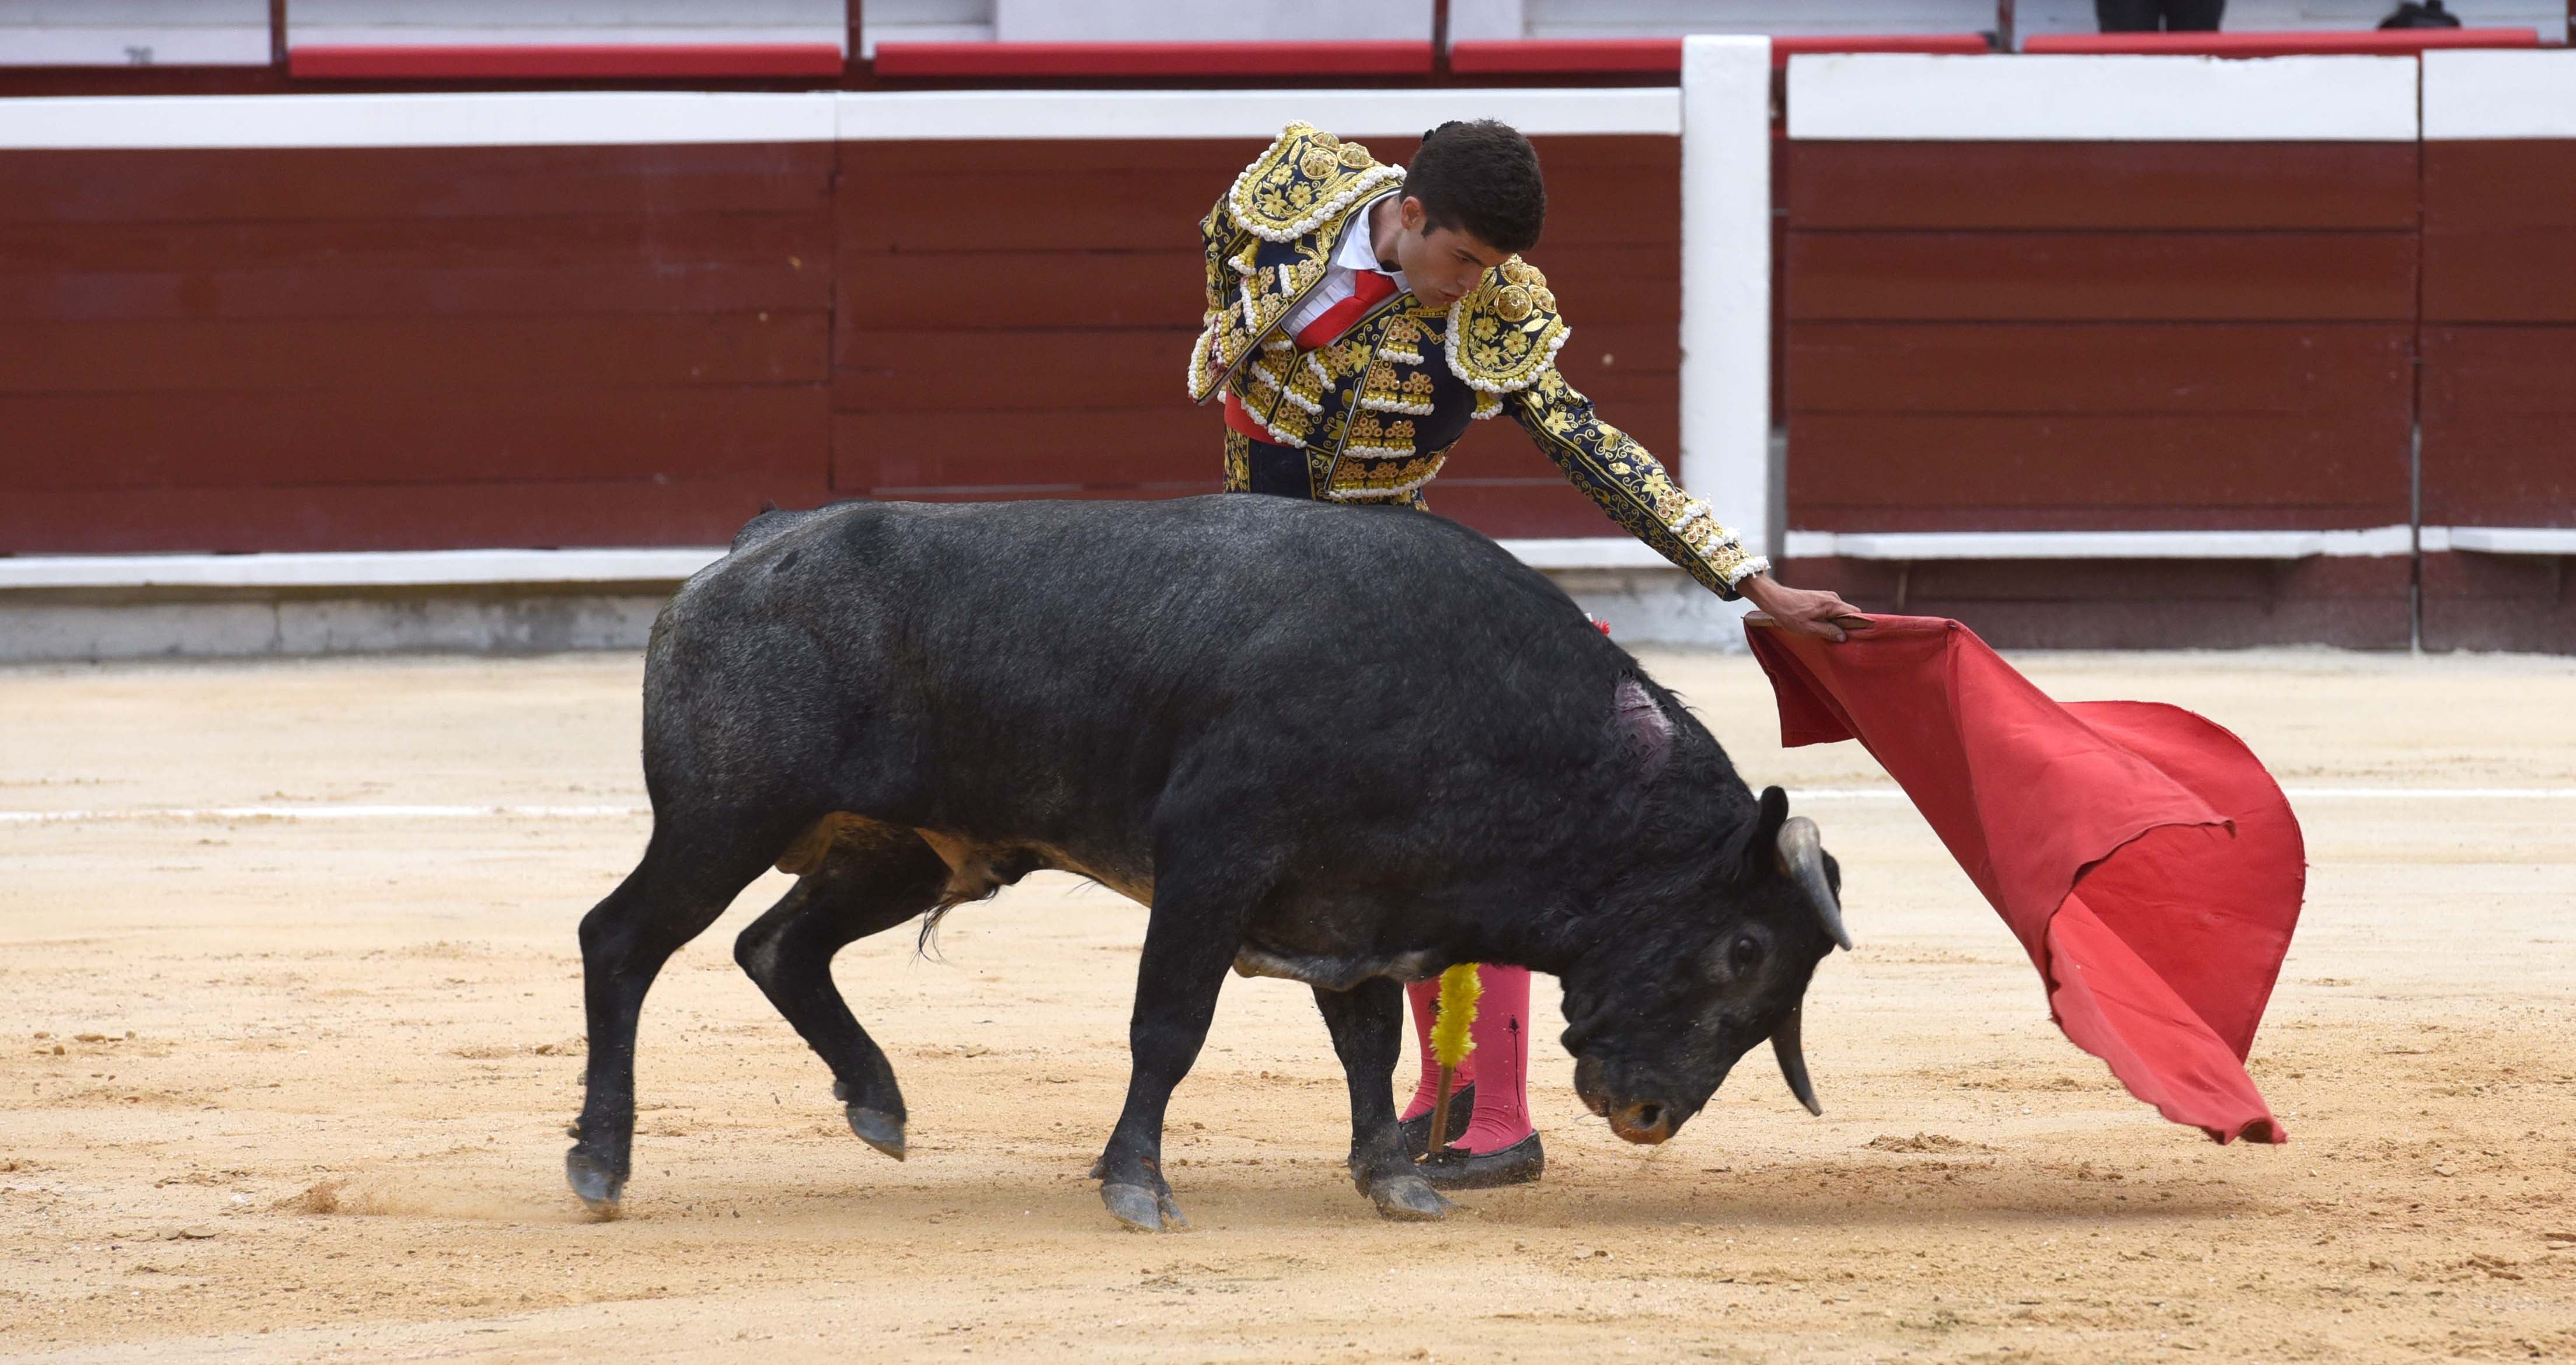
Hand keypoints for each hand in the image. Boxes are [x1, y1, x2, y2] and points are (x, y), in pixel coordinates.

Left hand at [1740, 574, 1869, 643]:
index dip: (1858, 625)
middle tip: (1838, 638)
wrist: (1774, 599)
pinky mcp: (1820, 598)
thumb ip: (1828, 632)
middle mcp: (1832, 598)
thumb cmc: (1789, 614)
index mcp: (1832, 604)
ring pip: (1840, 612)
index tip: (1856, 637)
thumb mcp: (1808, 628)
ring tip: (1826, 633)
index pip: (1856, 613)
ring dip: (1836, 623)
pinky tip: (1820, 626)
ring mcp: (1826, 596)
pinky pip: (1832, 610)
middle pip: (1849, 613)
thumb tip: (1844, 637)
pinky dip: (1830, 618)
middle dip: (1847, 626)